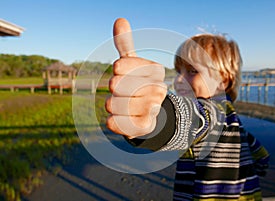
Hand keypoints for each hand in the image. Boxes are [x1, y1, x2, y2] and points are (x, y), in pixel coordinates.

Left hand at [105, 18, 166, 137]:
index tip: (122, 72)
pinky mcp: (144, 127)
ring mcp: (152, 108)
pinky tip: (121, 119)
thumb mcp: (132, 64)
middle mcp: (158, 88)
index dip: (117, 69)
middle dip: (113, 89)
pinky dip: (113, 121)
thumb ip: (125, 44)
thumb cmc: (137, 85)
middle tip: (122, 91)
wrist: (149, 115)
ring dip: (112, 105)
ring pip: (111, 104)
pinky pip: (114, 123)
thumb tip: (120, 20)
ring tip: (123, 105)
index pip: (120, 64)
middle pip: (114, 84)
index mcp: (155, 70)